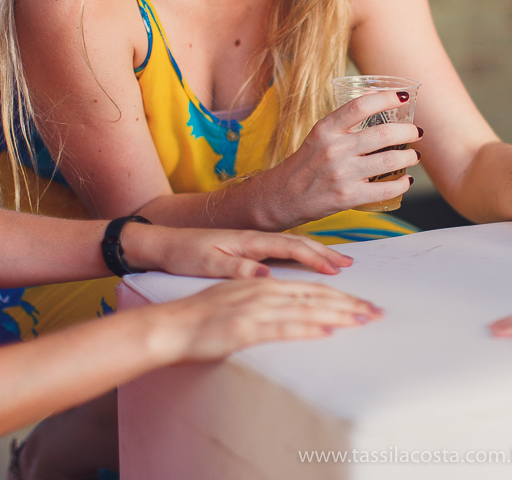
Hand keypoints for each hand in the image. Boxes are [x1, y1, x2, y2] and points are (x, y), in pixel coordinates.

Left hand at [124, 225, 352, 277]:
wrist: (162, 242)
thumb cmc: (182, 253)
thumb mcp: (206, 263)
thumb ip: (236, 268)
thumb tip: (266, 275)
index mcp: (248, 239)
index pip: (290, 246)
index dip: (315, 257)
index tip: (336, 268)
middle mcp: (254, 237)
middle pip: (298, 242)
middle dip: (325, 252)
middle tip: (349, 263)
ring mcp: (252, 242)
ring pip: (293, 245)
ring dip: (317, 252)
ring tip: (338, 262)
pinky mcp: (248, 249)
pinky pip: (283, 250)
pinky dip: (302, 255)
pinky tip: (309, 261)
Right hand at [158, 278, 382, 362]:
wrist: (170, 323)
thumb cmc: (202, 313)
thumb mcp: (238, 295)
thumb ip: (266, 296)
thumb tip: (293, 301)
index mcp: (265, 282)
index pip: (311, 286)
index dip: (340, 293)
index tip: (365, 301)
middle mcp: (264, 290)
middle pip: (315, 294)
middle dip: (349, 303)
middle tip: (377, 311)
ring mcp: (255, 308)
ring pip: (305, 308)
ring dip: (337, 314)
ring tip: (362, 319)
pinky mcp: (244, 327)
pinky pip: (280, 327)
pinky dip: (306, 329)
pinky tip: (326, 331)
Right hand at [256, 91, 421, 228]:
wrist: (282, 197)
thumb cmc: (306, 163)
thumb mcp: (319, 134)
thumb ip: (345, 118)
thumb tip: (373, 93)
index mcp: (326, 129)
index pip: (361, 105)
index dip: (386, 98)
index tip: (404, 97)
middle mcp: (334, 149)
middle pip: (383, 133)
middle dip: (408, 131)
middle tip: (416, 132)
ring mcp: (342, 174)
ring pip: (389, 161)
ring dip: (409, 157)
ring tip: (414, 156)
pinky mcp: (348, 197)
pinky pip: (384, 189)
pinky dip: (402, 184)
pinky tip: (406, 180)